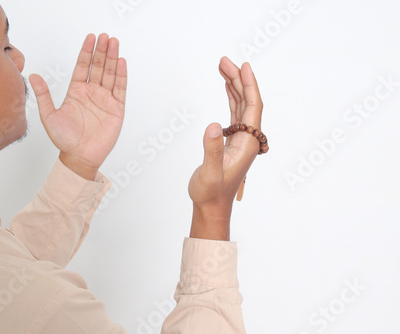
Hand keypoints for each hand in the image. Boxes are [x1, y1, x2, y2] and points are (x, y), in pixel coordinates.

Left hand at [29, 34, 127, 179]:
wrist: (79, 157)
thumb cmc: (64, 139)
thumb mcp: (49, 115)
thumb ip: (43, 95)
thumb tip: (32, 76)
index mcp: (76, 92)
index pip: (82, 66)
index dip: (86, 52)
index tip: (90, 38)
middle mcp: (91, 93)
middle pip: (98, 67)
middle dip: (102, 51)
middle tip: (106, 36)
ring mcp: (105, 100)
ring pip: (110, 74)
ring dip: (113, 58)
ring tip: (115, 43)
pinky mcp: (116, 109)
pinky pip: (120, 89)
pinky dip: (121, 76)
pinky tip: (121, 63)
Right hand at [189, 58, 263, 239]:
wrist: (211, 206)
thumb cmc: (211, 193)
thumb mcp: (210, 173)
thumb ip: (211, 150)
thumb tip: (213, 125)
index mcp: (247, 144)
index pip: (252, 108)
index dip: (249, 85)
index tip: (243, 66)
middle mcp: (247, 139)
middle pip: (247, 102)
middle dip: (238, 80)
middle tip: (225, 61)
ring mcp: (240, 139)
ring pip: (241, 106)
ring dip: (233, 87)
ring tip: (223, 68)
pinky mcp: (231, 141)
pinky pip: (234, 114)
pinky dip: (230, 99)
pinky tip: (226, 89)